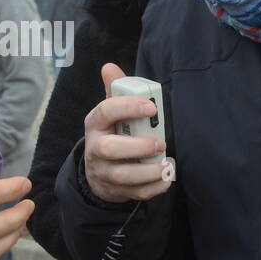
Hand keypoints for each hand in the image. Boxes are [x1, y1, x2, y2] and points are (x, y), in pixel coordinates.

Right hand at [83, 63, 171, 203]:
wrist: (97, 171)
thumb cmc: (111, 133)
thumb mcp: (109, 113)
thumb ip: (114, 90)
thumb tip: (109, 66)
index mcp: (95, 124)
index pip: (105, 112)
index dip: (127, 107)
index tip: (151, 107)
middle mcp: (95, 149)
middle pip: (110, 149)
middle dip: (137, 146)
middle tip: (161, 142)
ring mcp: (103, 172)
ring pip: (122, 175)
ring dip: (147, 171)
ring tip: (166, 164)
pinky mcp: (115, 190)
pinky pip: (134, 193)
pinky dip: (153, 188)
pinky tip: (165, 178)